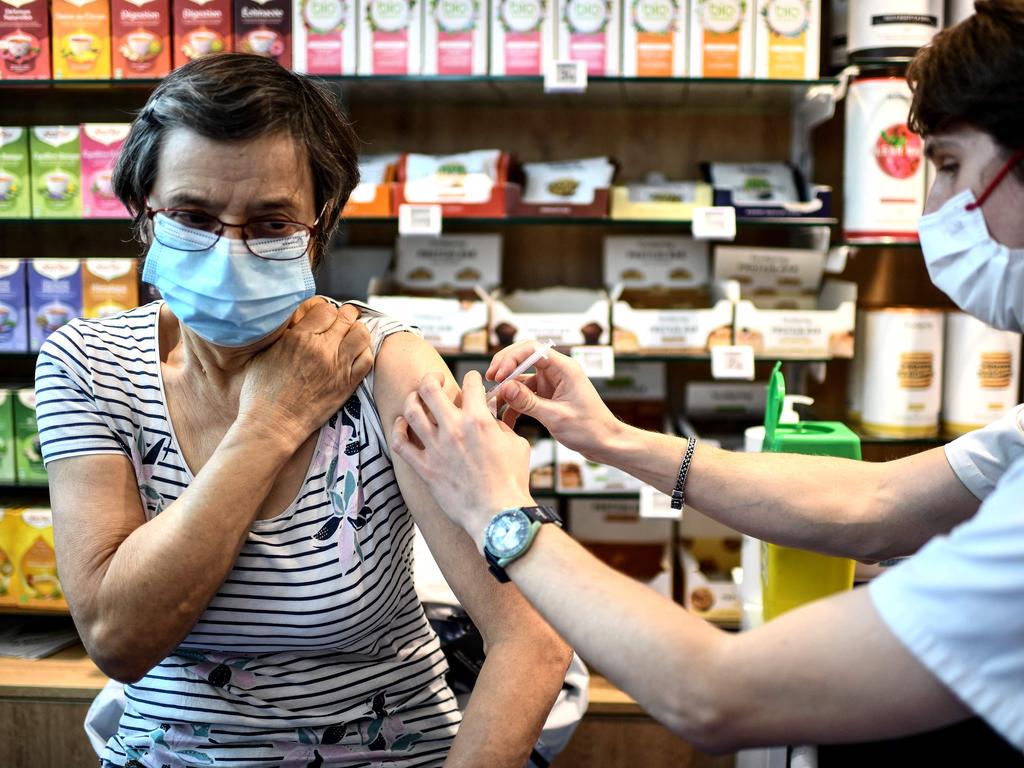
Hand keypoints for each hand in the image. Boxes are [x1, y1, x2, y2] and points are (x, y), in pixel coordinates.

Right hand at [238, 300, 372, 449]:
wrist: (273, 425)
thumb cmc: (261, 393)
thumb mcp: (264, 354)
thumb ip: (284, 335)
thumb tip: (295, 322)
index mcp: (298, 338)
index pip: (325, 309)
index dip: (327, 311)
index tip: (325, 316)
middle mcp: (321, 349)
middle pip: (346, 318)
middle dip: (345, 315)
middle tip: (343, 320)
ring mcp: (337, 367)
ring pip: (361, 334)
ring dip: (358, 330)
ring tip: (352, 334)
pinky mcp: (347, 384)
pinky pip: (367, 359)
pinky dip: (365, 351)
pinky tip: (357, 353)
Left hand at [392, 370, 534, 545]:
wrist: (498, 514)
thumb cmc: (512, 481)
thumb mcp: (517, 444)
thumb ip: (501, 425)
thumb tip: (492, 415)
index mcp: (478, 420)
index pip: (470, 383)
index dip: (472, 377)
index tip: (472, 381)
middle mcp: (453, 429)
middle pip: (429, 388)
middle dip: (431, 378)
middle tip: (435, 380)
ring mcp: (436, 449)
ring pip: (411, 410)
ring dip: (412, 399)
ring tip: (417, 398)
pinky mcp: (425, 468)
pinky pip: (400, 443)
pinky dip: (398, 429)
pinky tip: (402, 424)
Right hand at [487, 342, 620, 460]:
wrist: (605, 444)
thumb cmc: (591, 429)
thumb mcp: (556, 417)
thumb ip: (528, 402)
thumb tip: (505, 387)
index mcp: (564, 368)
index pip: (531, 349)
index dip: (511, 358)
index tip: (498, 375)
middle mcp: (557, 372)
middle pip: (523, 358)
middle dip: (505, 368)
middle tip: (489, 380)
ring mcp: (552, 384)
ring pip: (522, 378)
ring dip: (507, 389)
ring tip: (493, 402)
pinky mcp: (548, 397)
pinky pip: (525, 394)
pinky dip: (514, 403)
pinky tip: (505, 415)